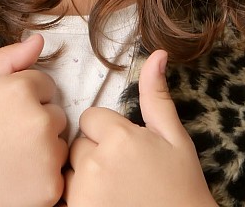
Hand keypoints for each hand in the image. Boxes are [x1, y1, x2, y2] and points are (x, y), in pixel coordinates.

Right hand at [0, 34, 67, 206]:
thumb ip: (6, 59)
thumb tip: (38, 40)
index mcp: (21, 90)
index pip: (45, 83)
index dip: (23, 96)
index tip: (1, 112)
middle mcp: (40, 121)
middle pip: (55, 113)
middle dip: (36, 120)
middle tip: (3, 136)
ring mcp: (48, 157)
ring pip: (58, 143)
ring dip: (42, 147)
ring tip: (6, 157)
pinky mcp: (50, 188)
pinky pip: (57, 172)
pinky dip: (42, 175)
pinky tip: (13, 178)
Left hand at [64, 50, 216, 206]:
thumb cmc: (181, 190)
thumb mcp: (174, 139)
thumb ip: (156, 97)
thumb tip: (157, 53)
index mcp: (119, 138)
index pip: (91, 118)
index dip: (108, 133)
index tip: (126, 152)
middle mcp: (95, 164)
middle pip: (77, 144)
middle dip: (94, 154)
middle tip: (122, 174)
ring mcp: (82, 194)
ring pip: (68, 170)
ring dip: (83, 179)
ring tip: (113, 192)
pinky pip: (63, 196)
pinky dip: (77, 200)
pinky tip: (103, 202)